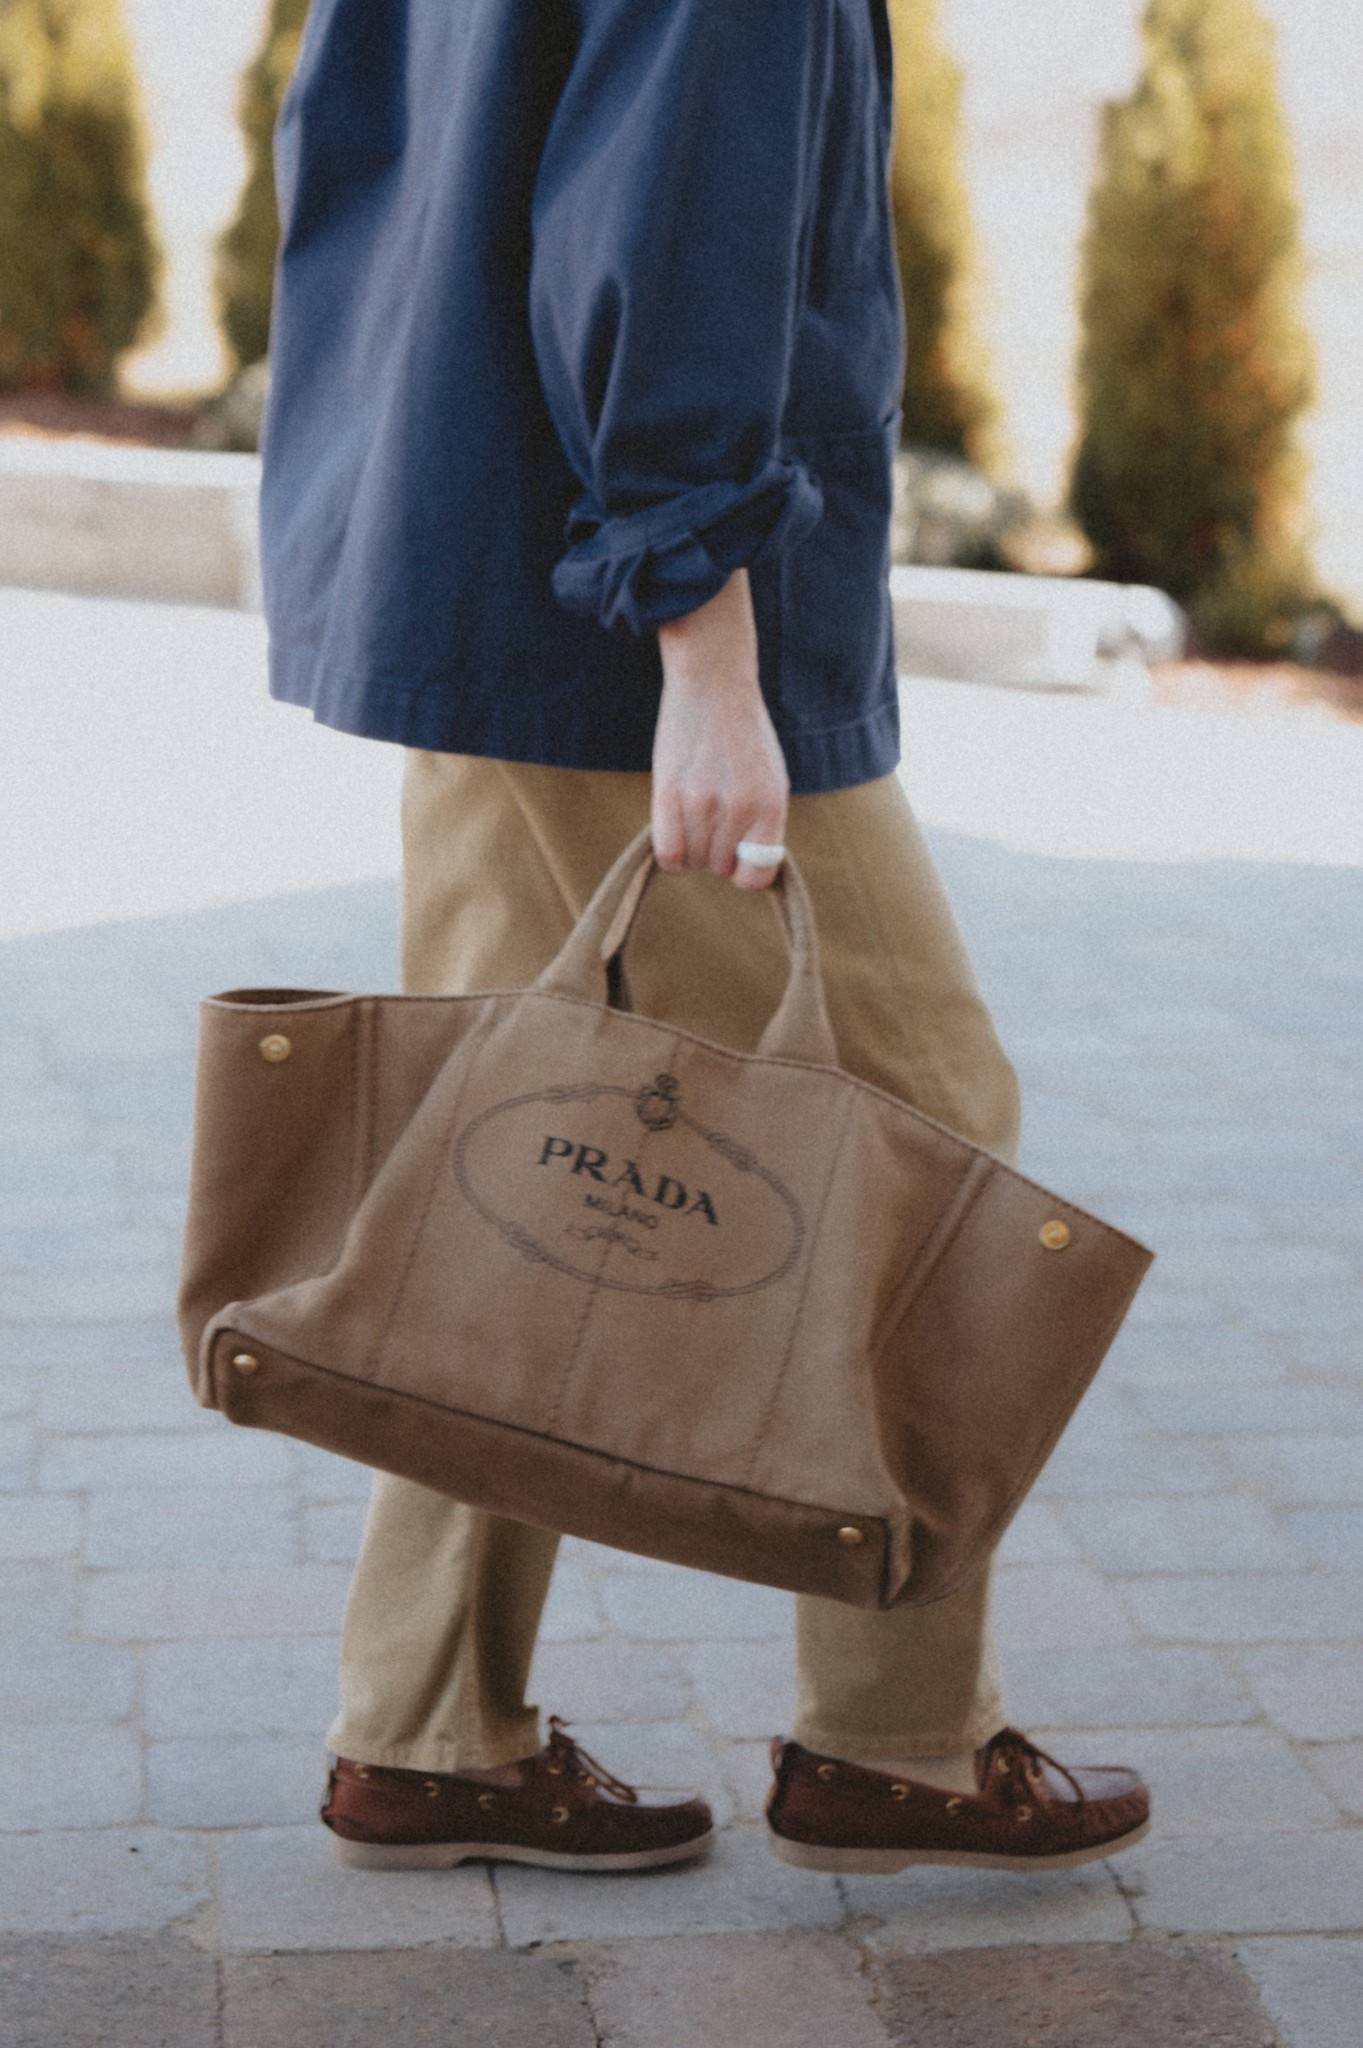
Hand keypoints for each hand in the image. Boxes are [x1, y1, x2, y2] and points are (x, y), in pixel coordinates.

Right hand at [651, 569, 788, 890]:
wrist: (714, 683)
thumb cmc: (743, 733)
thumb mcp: (770, 777)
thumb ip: (763, 823)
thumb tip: (747, 868)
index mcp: (772, 804)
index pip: (759, 874)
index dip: (745, 872)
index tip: (738, 857)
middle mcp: (740, 807)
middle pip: (720, 867)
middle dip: (716, 853)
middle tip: (711, 822)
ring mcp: (703, 802)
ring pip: (694, 860)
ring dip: (692, 848)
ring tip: (694, 816)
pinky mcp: (669, 793)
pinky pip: (668, 853)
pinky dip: (670, 854)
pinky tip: (673, 833)